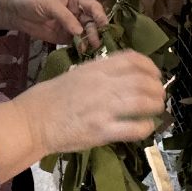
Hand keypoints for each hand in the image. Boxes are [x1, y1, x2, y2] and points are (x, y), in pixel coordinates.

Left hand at [0, 0, 105, 50]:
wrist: (15, 11)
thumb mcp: (50, 4)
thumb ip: (65, 17)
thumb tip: (79, 32)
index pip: (92, 6)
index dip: (99, 15)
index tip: (104, 24)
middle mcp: (77, 13)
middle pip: (91, 22)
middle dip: (95, 31)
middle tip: (96, 42)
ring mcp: (71, 26)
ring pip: (86, 34)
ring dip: (89, 41)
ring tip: (90, 49)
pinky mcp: (64, 38)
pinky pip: (76, 43)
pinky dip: (80, 48)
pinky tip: (82, 52)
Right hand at [21, 52, 166, 153]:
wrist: (32, 121)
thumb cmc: (50, 97)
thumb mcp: (76, 75)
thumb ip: (99, 74)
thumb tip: (123, 78)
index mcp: (96, 68)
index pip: (133, 59)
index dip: (150, 67)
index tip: (155, 75)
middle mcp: (103, 84)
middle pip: (144, 81)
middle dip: (157, 89)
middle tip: (159, 96)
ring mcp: (103, 108)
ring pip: (144, 102)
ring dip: (156, 106)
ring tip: (156, 110)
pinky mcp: (101, 131)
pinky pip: (134, 128)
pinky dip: (146, 127)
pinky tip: (145, 127)